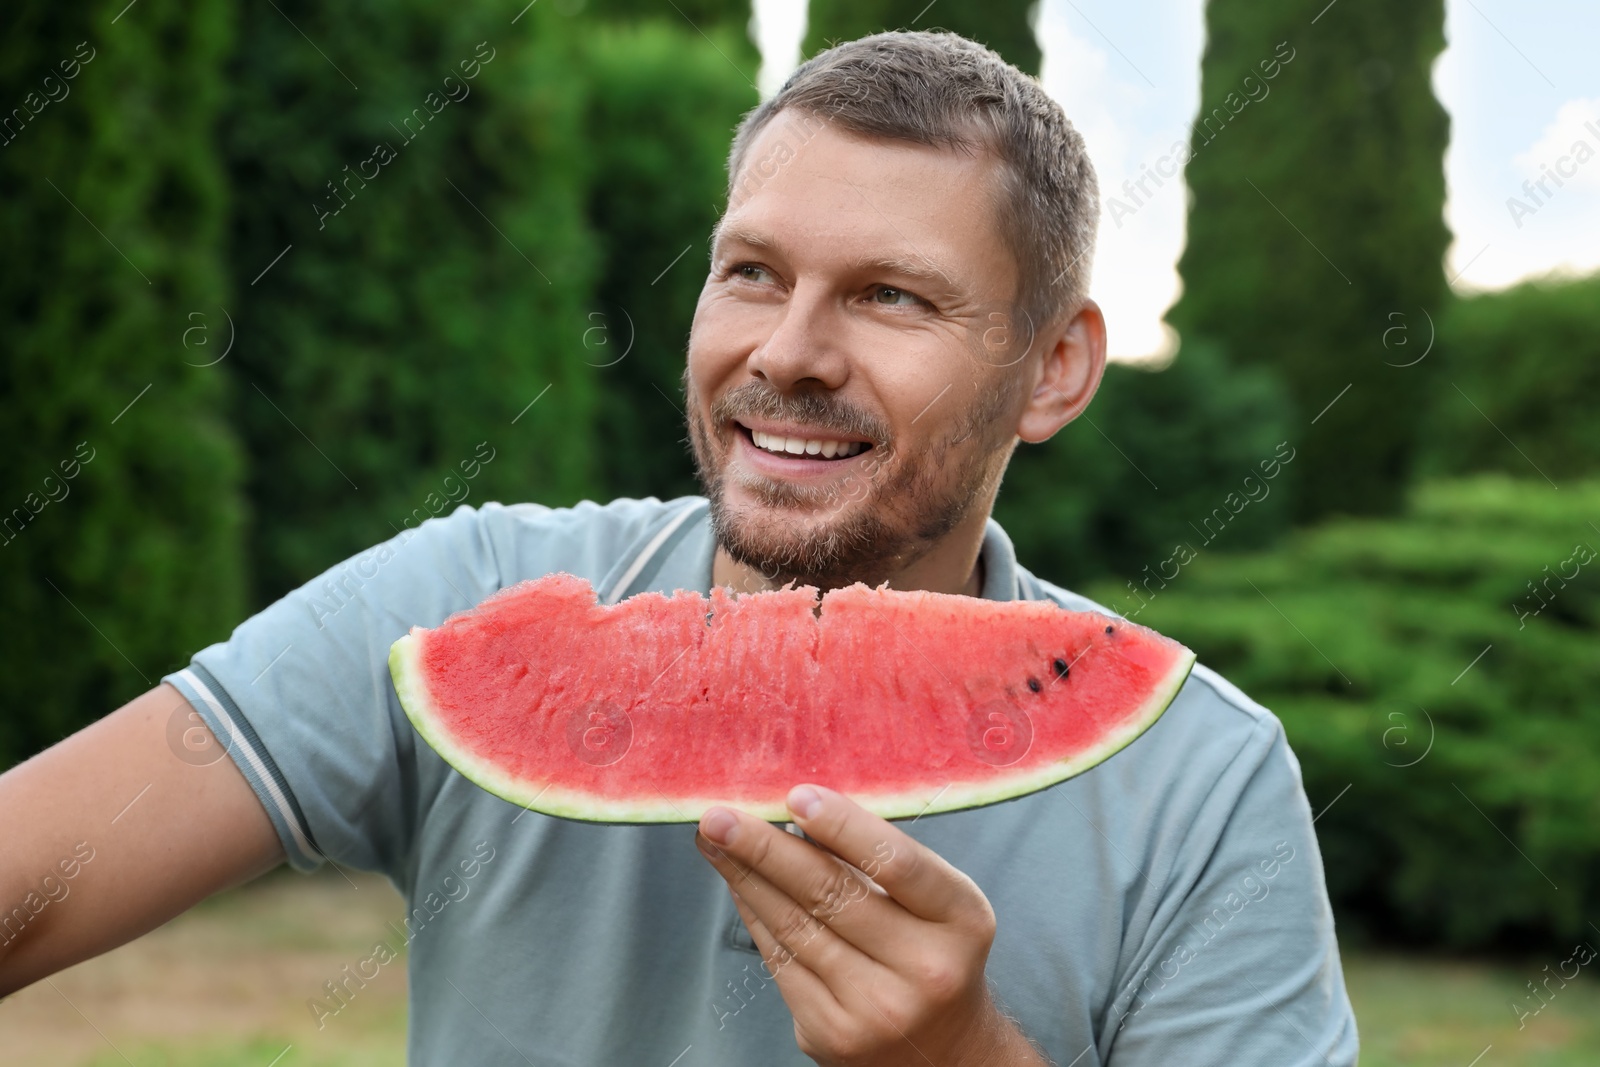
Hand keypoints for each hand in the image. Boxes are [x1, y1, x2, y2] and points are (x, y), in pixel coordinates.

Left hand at [695, 784, 1046, 1065]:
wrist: (944, 1051)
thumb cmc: (934, 952)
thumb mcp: (938, 903)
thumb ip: (881, 861)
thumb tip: (796, 810)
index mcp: (961, 919)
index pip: (896, 863)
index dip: (842, 826)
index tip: (794, 795)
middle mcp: (925, 969)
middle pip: (830, 894)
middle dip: (764, 849)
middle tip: (719, 816)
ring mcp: (875, 1008)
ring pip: (794, 926)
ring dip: (745, 877)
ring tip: (714, 841)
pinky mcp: (832, 1034)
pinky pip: (779, 961)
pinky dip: (755, 915)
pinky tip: (738, 884)